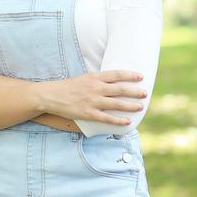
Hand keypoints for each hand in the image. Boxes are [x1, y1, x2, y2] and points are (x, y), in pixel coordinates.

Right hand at [32, 70, 146, 125]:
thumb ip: (98, 80)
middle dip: (134, 91)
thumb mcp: (84, 78)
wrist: (50, 95)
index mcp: (94, 77)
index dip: (130, 75)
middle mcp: (95, 88)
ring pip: (116, 104)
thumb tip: (113, 82)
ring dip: (130, 105)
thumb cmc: (68, 87)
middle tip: (145, 93)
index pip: (116, 74)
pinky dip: (118, 120)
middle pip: (120, 89)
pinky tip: (128, 121)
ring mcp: (92, 101)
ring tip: (140, 106)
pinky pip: (107, 118)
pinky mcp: (88, 113)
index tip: (141, 76)